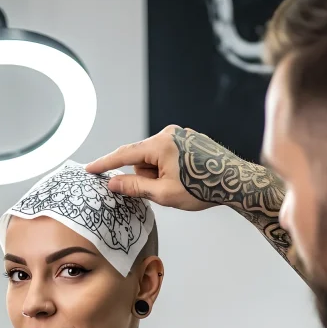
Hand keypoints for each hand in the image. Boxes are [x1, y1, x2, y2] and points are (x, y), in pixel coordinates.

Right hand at [85, 126, 213, 210]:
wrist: (236, 182)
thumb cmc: (203, 188)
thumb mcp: (164, 193)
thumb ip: (134, 187)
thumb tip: (113, 183)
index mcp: (160, 144)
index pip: (124, 154)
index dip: (106, 163)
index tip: (90, 169)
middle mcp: (169, 134)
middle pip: (141, 158)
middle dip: (146, 177)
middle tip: (164, 191)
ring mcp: (181, 134)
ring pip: (155, 158)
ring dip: (159, 174)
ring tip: (180, 185)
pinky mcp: (190, 139)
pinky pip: (169, 155)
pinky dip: (170, 169)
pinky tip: (187, 179)